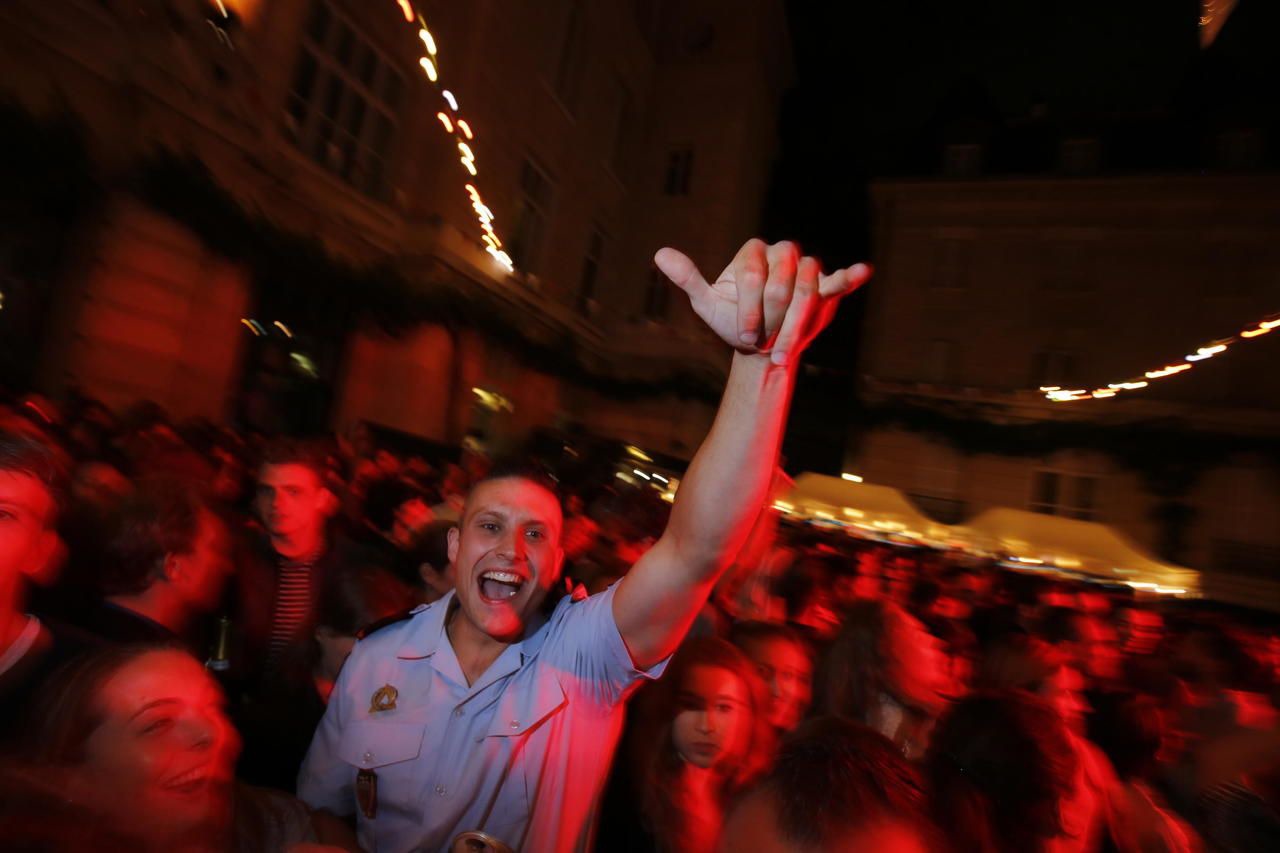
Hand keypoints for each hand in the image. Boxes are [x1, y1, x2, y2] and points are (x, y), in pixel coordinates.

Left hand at [655, 239, 870, 365]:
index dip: (750, 310)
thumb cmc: (732, 321)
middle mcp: (781, 253)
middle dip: (773, 318)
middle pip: (783, 281)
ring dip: (798, 323)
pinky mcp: (827, 286)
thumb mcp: (707, 304)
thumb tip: (659, 254)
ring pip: (810, 286)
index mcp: (751, 252)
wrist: (760, 345)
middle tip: (763, 342)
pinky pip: (839, 278)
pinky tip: (863, 271)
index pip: (754, 275)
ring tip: (785, 350)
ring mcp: (806, 268)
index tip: (745, 336)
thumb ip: (689, 279)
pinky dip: (851, 275)